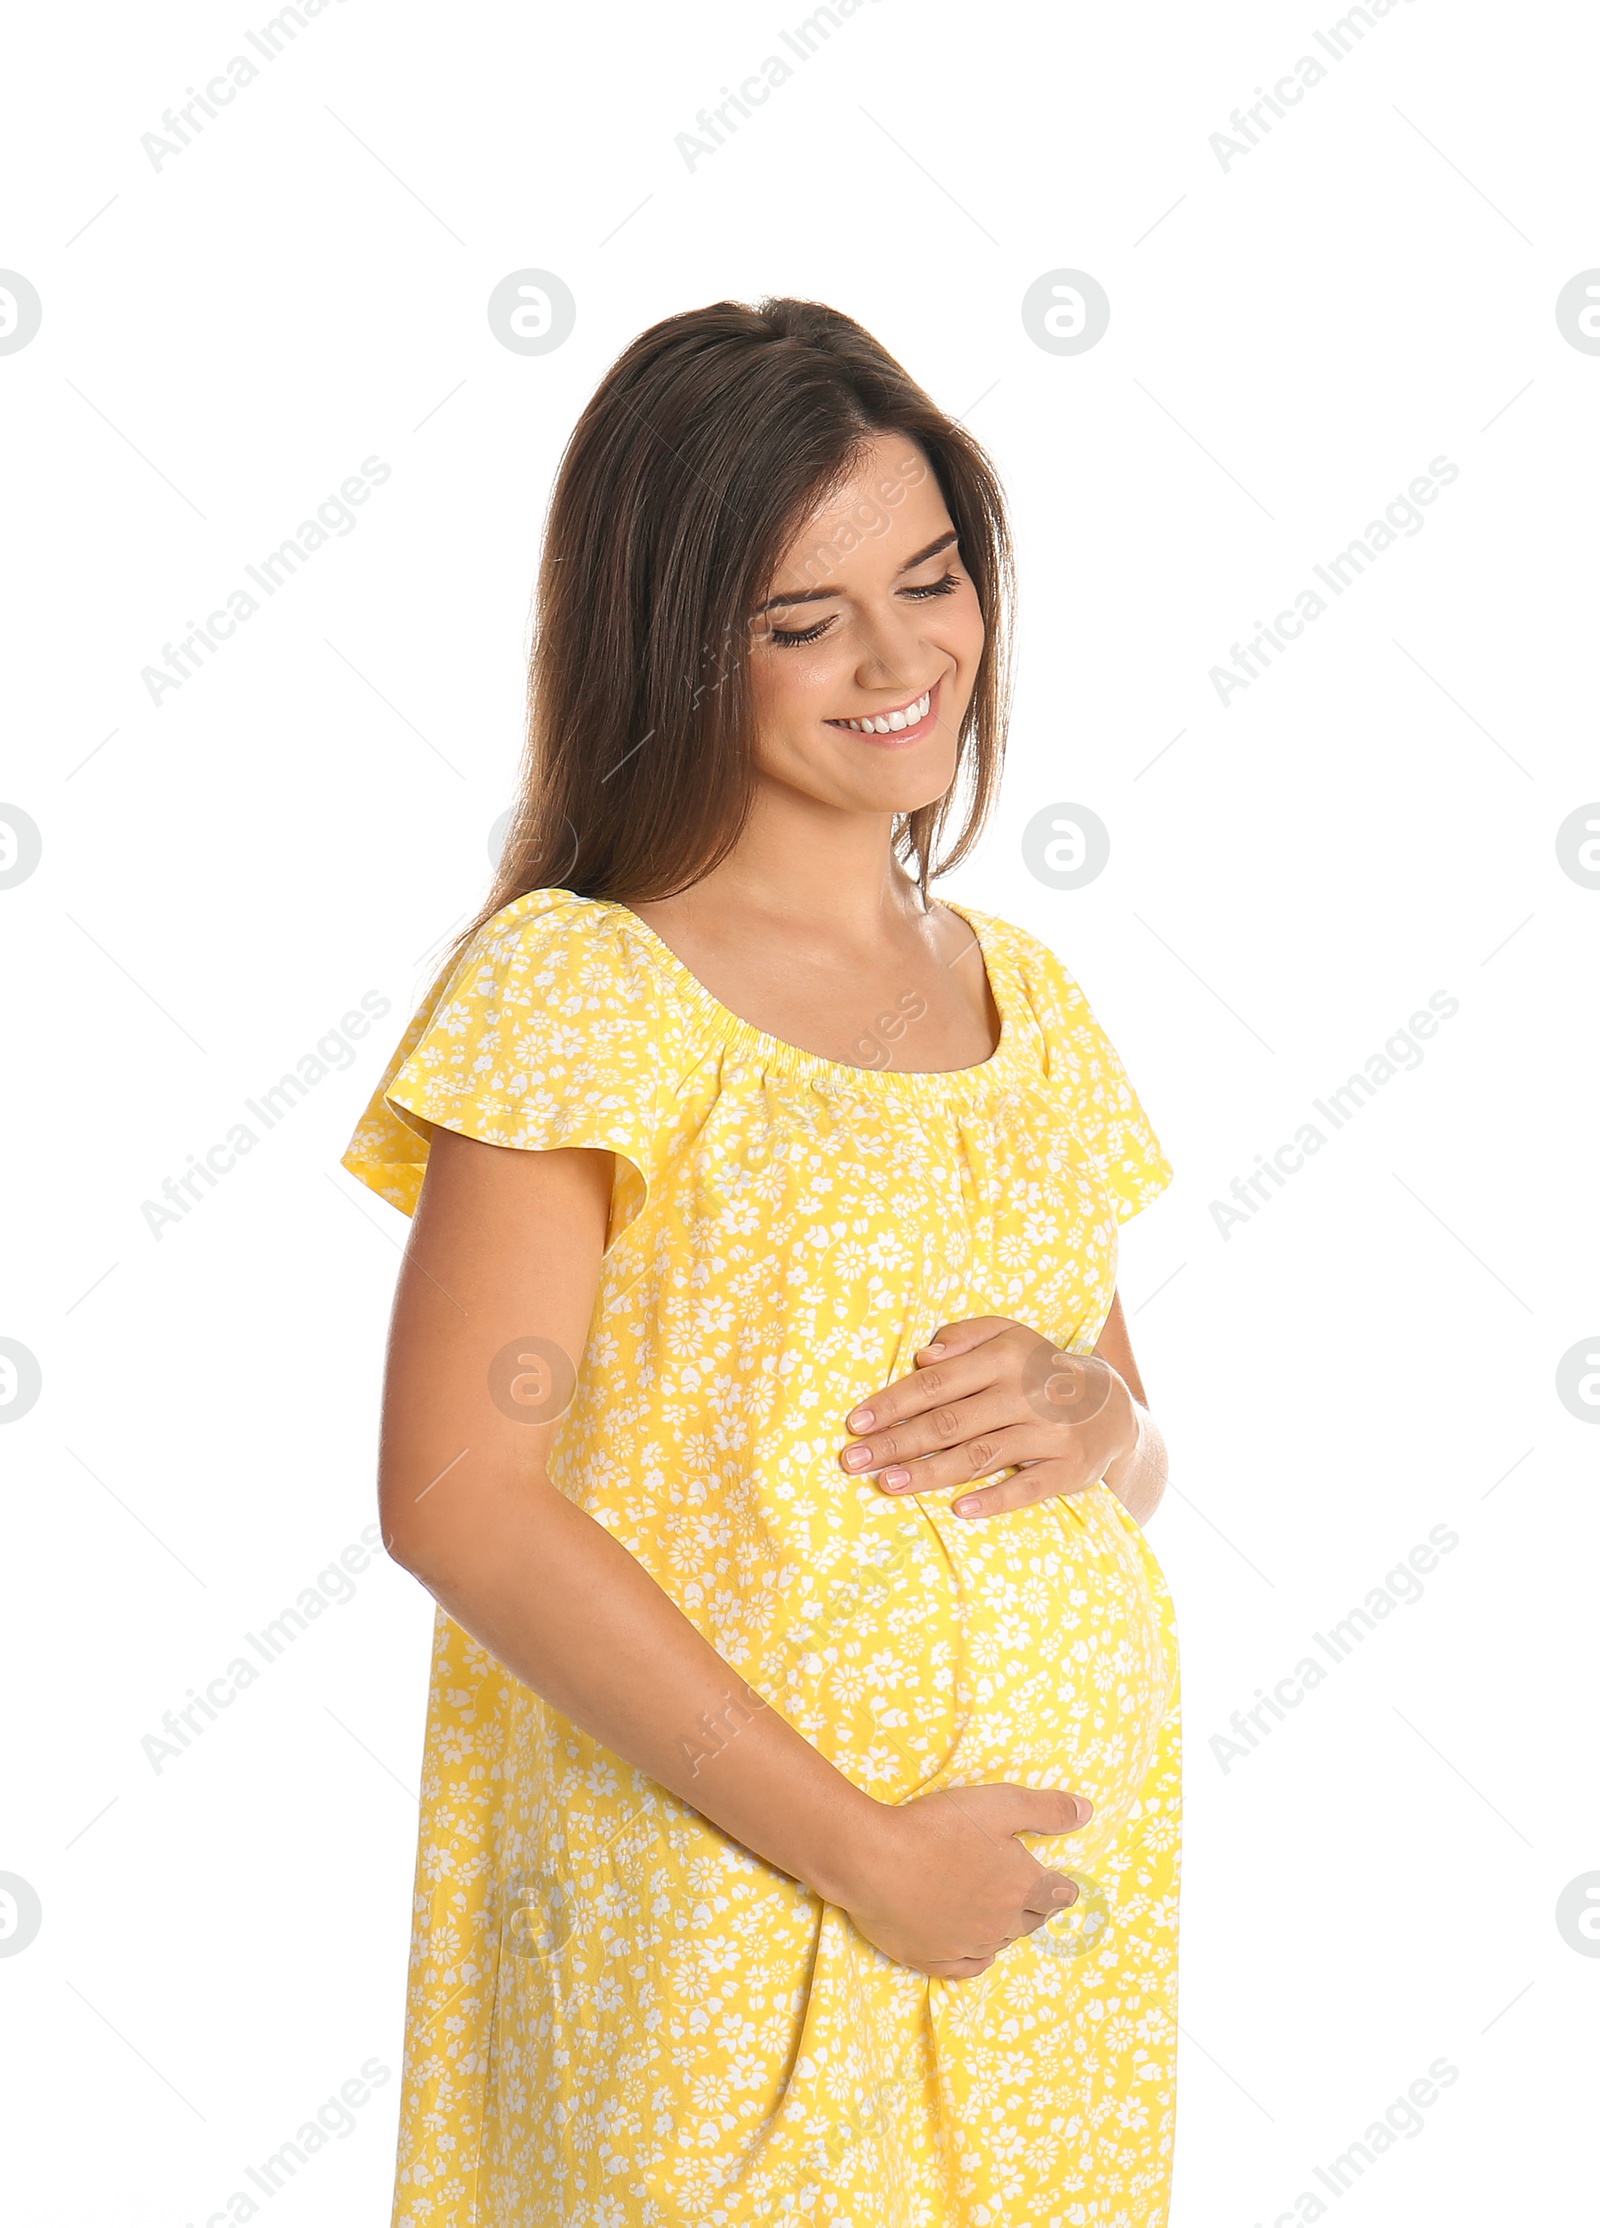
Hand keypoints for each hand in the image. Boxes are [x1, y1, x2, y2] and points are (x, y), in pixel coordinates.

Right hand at [835, 1781, 1092, 1979]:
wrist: (874, 1860)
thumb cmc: (937, 1826)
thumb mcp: (998, 1804)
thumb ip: (1045, 1810)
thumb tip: (1086, 1813)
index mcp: (1021, 1886)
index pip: (1057, 1893)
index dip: (1062, 1888)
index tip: (1064, 1887)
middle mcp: (1001, 1923)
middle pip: (1030, 1921)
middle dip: (1034, 1908)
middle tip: (1031, 1898)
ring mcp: (968, 1945)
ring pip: (1000, 1942)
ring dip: (1004, 1928)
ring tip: (999, 1916)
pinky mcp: (934, 1959)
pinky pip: (968, 1967)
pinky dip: (978, 1958)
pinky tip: (977, 1951)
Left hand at [839, 1315, 1137, 1519]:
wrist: (1110, 1406)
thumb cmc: (1038, 1370)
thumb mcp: (1009, 1337)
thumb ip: (965, 1336)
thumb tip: (924, 1355)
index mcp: (1005, 1358)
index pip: (937, 1383)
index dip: (893, 1403)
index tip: (856, 1423)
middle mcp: (1026, 1394)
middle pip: (949, 1422)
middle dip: (897, 1443)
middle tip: (853, 1461)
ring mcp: (1048, 1433)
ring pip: (979, 1456)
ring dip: (929, 1473)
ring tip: (888, 1485)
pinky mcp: (1068, 1468)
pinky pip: (1026, 1487)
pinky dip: (993, 1499)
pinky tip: (957, 1509)